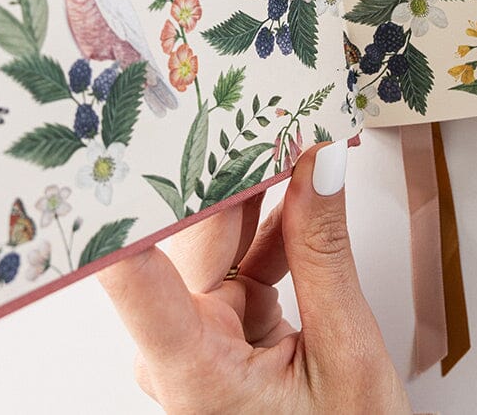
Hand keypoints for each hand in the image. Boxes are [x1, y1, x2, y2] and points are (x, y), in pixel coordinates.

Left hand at [99, 141, 410, 414]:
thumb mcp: (347, 355)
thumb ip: (327, 255)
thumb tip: (318, 166)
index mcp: (195, 373)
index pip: (136, 279)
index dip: (129, 205)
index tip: (129, 142)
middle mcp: (183, 354)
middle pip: (197, 237)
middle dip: (235, 170)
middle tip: (267, 102)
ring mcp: (203, 341)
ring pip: (224, 239)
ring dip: (263, 190)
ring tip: (298, 132)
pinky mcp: (226, 331)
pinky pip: (247, 259)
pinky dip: (279, 225)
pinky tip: (307, 183)